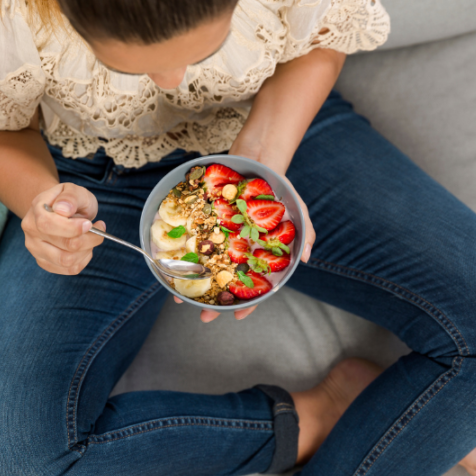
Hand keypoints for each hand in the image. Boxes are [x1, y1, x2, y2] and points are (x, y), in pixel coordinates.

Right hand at [21, 182, 104, 274]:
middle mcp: (32, 231)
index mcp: (36, 210)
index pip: (48, 224)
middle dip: (89, 238)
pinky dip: (84, 259)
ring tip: (92, 237)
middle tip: (99, 228)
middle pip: (64, 245)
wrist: (60, 210)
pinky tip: (85, 247)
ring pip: (67, 260)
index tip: (89, 223)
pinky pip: (69, 269)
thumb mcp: (74, 190)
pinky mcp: (45, 263)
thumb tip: (63, 209)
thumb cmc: (69, 201)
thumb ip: (70, 197)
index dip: (72, 228)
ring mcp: (36, 249)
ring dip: (87, 250)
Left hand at [175, 159, 315, 323]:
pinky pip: (191, 241)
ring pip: (205, 266)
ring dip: (193, 284)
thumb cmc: (280, 189)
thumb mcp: (298, 209)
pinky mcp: (203, 223)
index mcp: (258, 254)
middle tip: (204, 318)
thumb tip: (304, 258)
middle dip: (214, 303)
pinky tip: (171, 265)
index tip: (238, 317)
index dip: (248, 303)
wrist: (257, 158)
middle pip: (225, 282)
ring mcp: (219, 238)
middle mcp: (237, 250)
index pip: (255, 286)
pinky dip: (182, 254)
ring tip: (180, 298)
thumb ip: (305, 233)